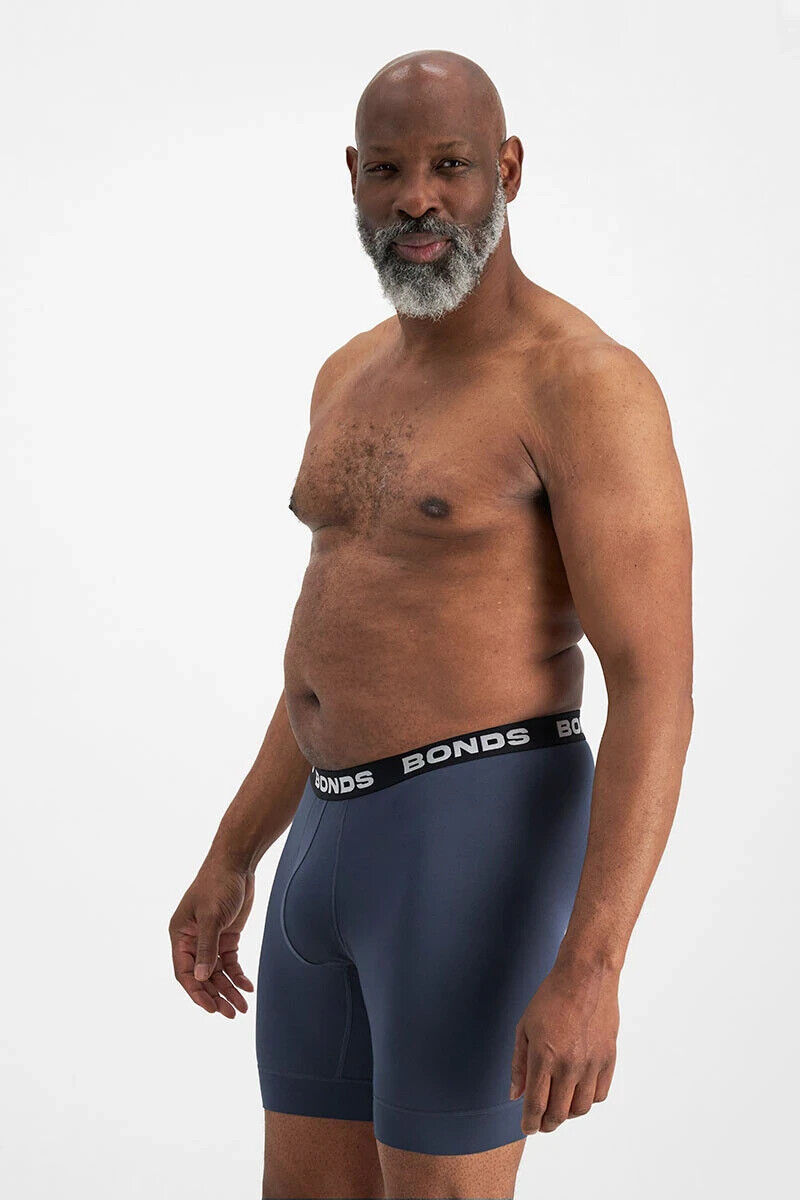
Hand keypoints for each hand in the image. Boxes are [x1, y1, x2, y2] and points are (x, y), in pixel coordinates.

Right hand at [169, 857, 255, 1017]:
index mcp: (180, 936)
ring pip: (217, 973)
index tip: (211, 1009)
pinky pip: (230, 962)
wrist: (237, 864)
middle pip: (202, 976)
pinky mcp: (227, 936)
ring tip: (242, 1008)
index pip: (184, 972)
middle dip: (216, 996)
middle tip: (232, 1013)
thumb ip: (207, 948)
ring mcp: (210, 939)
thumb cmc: (218, 885)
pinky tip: (247, 987)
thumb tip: (202, 978)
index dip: (196, 992)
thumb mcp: (211, 917)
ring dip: (228, 990)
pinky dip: (238, 975)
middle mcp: (192, 941)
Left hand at [509, 958, 619, 1133]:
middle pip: (559, 1113)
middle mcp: (569, 1065)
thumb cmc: (551, 998)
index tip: (527, 1128)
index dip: (530, 1122)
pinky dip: (587, 1100)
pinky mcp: (608, 1059)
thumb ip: (519, 1064)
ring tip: (560, 1105)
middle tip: (541, 1122)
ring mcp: (591, 1063)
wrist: (585, 977)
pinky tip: (578, 1091)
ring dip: (568, 1114)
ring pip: (581, 1109)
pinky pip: (599, 1094)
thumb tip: (515, 1095)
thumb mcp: (525, 1027)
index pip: (536, 1104)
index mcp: (544, 1056)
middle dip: (547, 1123)